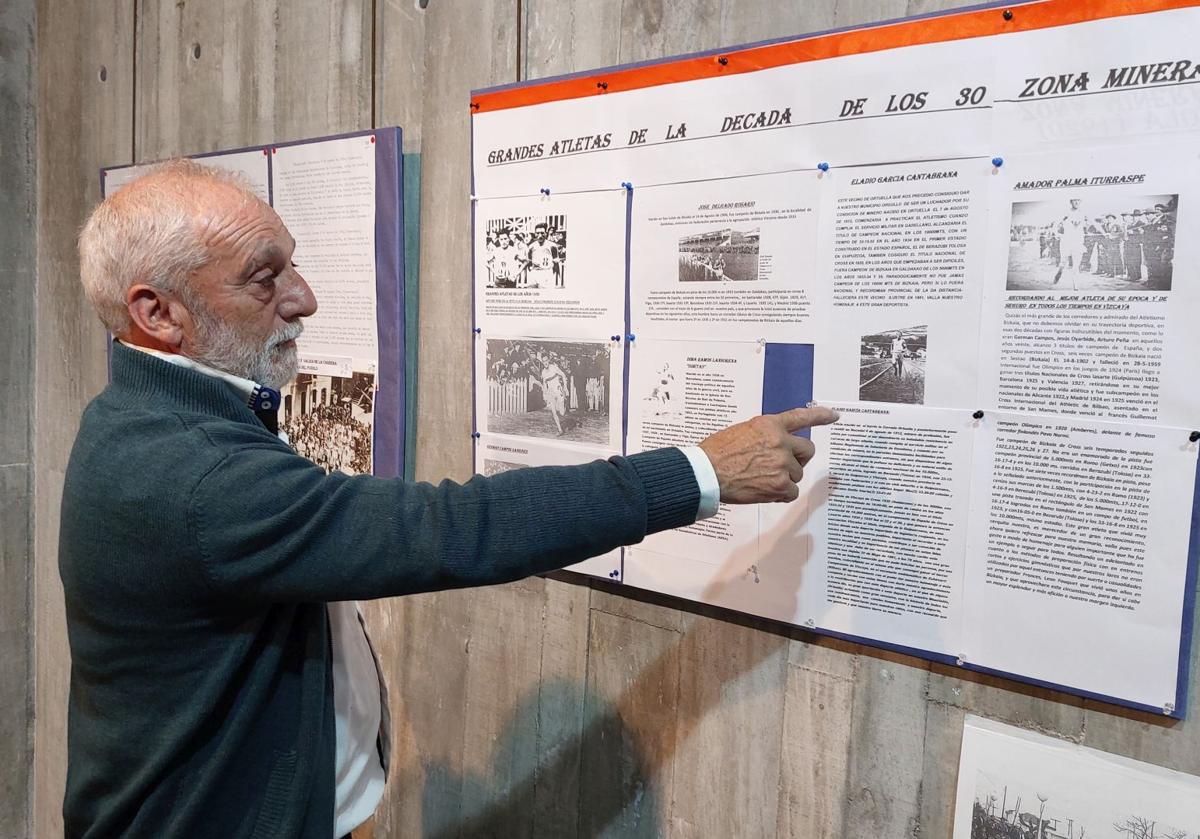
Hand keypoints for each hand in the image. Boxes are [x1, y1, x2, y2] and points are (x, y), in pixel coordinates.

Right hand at [698, 406, 838, 503]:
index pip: (801, 417)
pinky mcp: (780, 484)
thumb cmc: (716, 453)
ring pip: (797, 474)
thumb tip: (772, 446)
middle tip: (783, 466)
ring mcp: (782, 463)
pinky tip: (764, 491)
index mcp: (769, 424)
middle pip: (807, 451)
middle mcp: (780, 441)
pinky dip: (781, 494)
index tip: (834, 416)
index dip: (820, 416)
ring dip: (784, 479)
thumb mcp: (741, 431)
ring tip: (761, 480)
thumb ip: (763, 435)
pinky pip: (791, 492)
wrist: (706, 472)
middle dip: (798, 459)